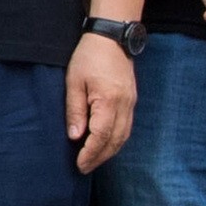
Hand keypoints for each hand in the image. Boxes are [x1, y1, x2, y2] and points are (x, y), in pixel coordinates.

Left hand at [65, 32, 139, 171]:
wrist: (112, 37)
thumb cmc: (89, 56)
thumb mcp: (74, 81)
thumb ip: (75, 110)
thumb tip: (75, 136)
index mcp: (109, 100)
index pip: (102, 135)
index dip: (90, 153)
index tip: (79, 164)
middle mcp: (124, 105)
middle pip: (116, 140)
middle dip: (100, 157)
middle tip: (84, 168)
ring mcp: (131, 103)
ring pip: (124, 136)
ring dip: (109, 151)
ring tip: (93, 160)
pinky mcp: (132, 100)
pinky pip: (127, 126)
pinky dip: (117, 140)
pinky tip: (105, 144)